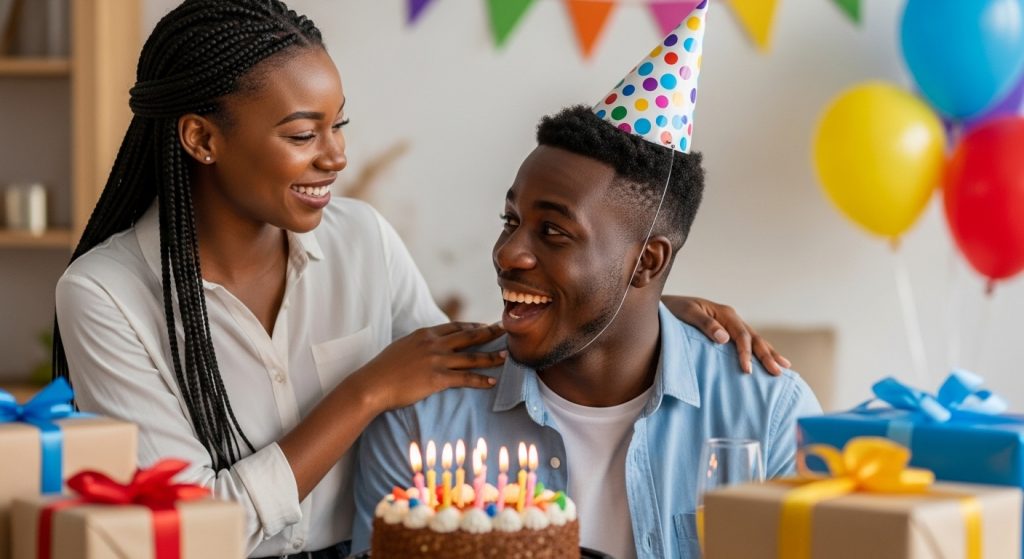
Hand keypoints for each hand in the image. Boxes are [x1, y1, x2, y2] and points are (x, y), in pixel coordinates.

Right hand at [348, 322, 505, 412]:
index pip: (455, 327)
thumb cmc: (382, 369)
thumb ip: (418, 344)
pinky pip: (465, 378)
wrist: (372, 384)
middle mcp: (434, 344)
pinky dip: (481, 380)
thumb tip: (425, 345)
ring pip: (471, 357)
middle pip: (468, 336)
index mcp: (425, 334)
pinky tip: (492, 382)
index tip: (485, 326)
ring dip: (491, 356)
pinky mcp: (437, 379)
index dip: (473, 326)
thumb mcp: (401, 347)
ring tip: (506, 356)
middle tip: (505, 330)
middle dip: (489, 333)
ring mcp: (437, 361)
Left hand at [661, 296, 790, 374]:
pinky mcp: (727, 332)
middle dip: (767, 355)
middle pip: (754, 338)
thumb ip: (705, 324)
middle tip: (778, 372)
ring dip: (769, 354)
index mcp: (724, 313)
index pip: (741, 335)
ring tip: (785, 367)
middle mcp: (731, 318)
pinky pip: (747, 343)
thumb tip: (724, 338)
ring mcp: (731, 325)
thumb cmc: (673, 310)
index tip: (747, 370)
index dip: (745, 353)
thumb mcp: (686, 313)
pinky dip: (760, 352)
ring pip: (755, 340)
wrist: (664, 307)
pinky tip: (769, 360)